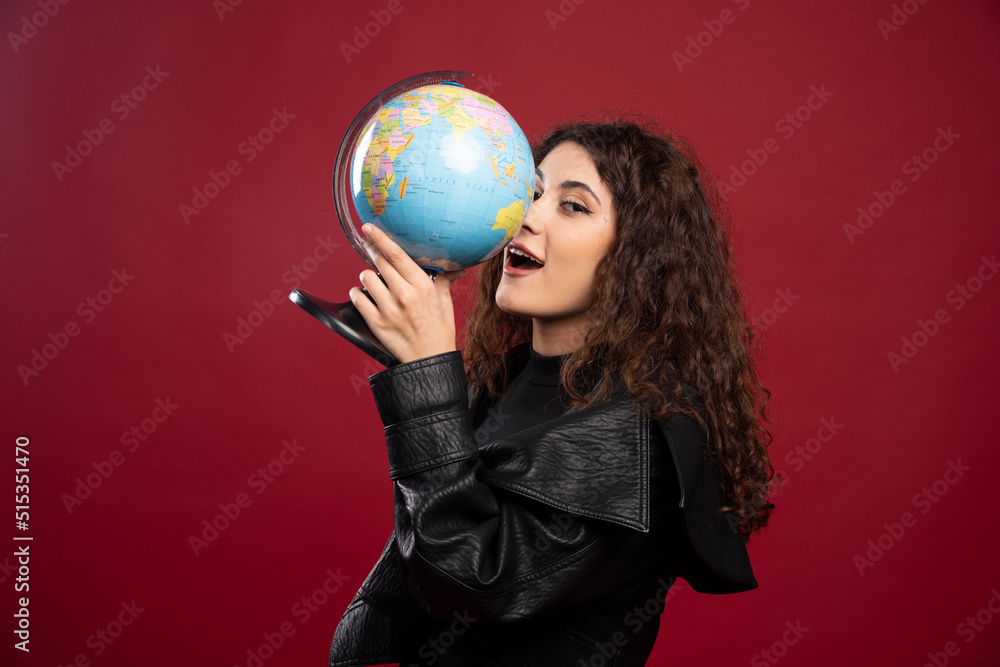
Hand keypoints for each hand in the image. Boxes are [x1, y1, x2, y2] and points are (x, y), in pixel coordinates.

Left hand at [349, 223, 465, 363]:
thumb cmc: (440, 332)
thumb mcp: (444, 303)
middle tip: (367, 246)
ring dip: (367, 276)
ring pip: (366, 278)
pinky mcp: (377, 323)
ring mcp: (389, 309)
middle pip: (379, 263)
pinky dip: (358, 293)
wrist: (430, 361)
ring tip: (373, 280)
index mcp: (422, 286)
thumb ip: (441, 281)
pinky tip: (363, 294)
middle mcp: (404, 295)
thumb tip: (450, 268)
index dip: (380, 238)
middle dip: (371, 251)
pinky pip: (358, 299)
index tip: (368, 228)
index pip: (396, 255)